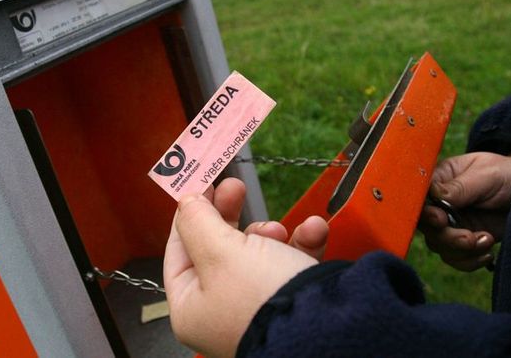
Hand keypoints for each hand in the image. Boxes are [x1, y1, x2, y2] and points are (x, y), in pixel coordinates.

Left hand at [164, 178, 326, 357]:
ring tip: (279, 231)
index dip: (190, 214)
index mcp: (192, 307)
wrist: (331, 326)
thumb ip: (197, 221)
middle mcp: (221, 310)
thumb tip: (186, 202)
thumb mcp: (220, 251)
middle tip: (235, 187)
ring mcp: (257, 306)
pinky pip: (291, 263)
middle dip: (230, 215)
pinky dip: (301, 243)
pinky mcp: (291, 300)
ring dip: (270, 231)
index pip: (179, 250)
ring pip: (257, 253)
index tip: (201, 185)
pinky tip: (312, 231)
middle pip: (217, 248)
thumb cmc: (264, 298)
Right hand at [419, 152, 510, 270]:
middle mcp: (439, 204)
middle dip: (447, 237)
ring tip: (487, 240)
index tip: (441, 219)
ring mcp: (450, 224)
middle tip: (470, 237)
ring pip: (438, 246)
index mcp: (438, 181)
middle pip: (425, 227)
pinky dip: (469, 261)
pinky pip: (454, 259)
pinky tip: (487, 252)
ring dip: (462, 250)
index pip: (418, 199)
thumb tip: (432, 194)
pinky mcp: (464, 242)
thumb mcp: (485, 175)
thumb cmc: (505, 175)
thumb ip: (459, 187)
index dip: (425, 213)